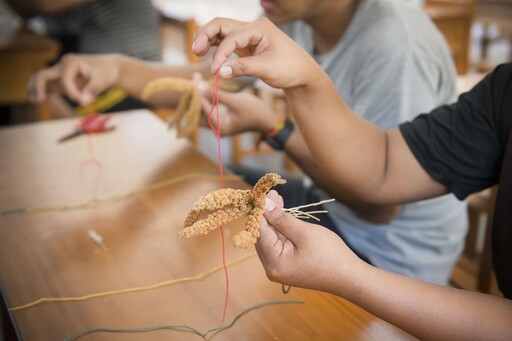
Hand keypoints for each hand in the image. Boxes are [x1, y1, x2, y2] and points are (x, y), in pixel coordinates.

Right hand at [27, 53, 120, 103]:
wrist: (109, 69)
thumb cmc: (106, 72)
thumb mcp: (103, 79)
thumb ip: (93, 89)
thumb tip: (84, 101)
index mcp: (71, 62)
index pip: (65, 80)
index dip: (72, 92)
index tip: (83, 102)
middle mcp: (62, 66)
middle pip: (43, 75)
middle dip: (39, 87)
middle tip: (40, 101)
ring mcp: (60, 73)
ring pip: (41, 80)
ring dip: (36, 89)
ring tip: (34, 101)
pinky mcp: (62, 81)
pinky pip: (48, 86)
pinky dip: (43, 92)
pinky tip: (39, 100)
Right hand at [192, 17, 320, 89]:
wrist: (301, 74)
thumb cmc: (289, 69)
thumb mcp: (267, 69)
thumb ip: (242, 68)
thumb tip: (219, 71)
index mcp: (259, 28)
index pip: (232, 37)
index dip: (220, 53)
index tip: (215, 70)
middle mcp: (252, 27)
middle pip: (221, 25)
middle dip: (206, 36)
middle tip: (195, 51)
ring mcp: (248, 35)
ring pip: (221, 31)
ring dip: (208, 40)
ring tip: (197, 52)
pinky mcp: (246, 45)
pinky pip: (226, 42)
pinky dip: (216, 47)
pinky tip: (207, 55)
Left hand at [192, 73, 278, 134]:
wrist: (267, 119)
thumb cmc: (254, 110)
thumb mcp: (236, 101)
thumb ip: (218, 95)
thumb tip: (200, 86)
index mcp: (220, 127)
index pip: (203, 108)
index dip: (198, 92)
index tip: (195, 78)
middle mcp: (216, 129)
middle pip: (200, 111)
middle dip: (196, 94)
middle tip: (194, 78)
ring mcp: (218, 125)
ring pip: (203, 109)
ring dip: (200, 95)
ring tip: (197, 79)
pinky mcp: (221, 119)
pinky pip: (209, 108)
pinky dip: (206, 97)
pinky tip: (204, 85)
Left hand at [256, 190, 360, 292]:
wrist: (349, 276)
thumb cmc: (330, 255)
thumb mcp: (304, 233)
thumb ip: (281, 219)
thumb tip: (264, 204)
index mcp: (274, 263)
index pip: (259, 233)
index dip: (260, 212)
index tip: (262, 194)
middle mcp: (272, 268)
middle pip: (263, 236)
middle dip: (266, 214)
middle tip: (271, 194)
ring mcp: (279, 267)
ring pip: (271, 238)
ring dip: (273, 219)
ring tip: (276, 198)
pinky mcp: (287, 264)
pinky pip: (279, 243)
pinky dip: (280, 228)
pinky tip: (282, 213)